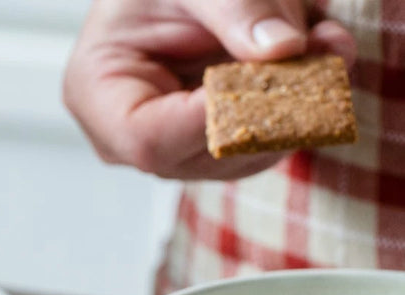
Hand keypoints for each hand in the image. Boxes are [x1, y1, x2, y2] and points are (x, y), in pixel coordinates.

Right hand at [63, 0, 356, 180]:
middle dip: (275, 104)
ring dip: (300, 102)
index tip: (270, 76)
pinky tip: (317, 56)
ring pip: (248, 154)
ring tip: (324, 42)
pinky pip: (267, 142)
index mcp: (97, 91)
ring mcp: (174, 145)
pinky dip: (305, 102)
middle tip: (323, 48)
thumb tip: (284, 48)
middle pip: (205, 154)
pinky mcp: (215, 143)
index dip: (213, 118)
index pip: (148, 138)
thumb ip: (235, 8)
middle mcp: (129, 134)